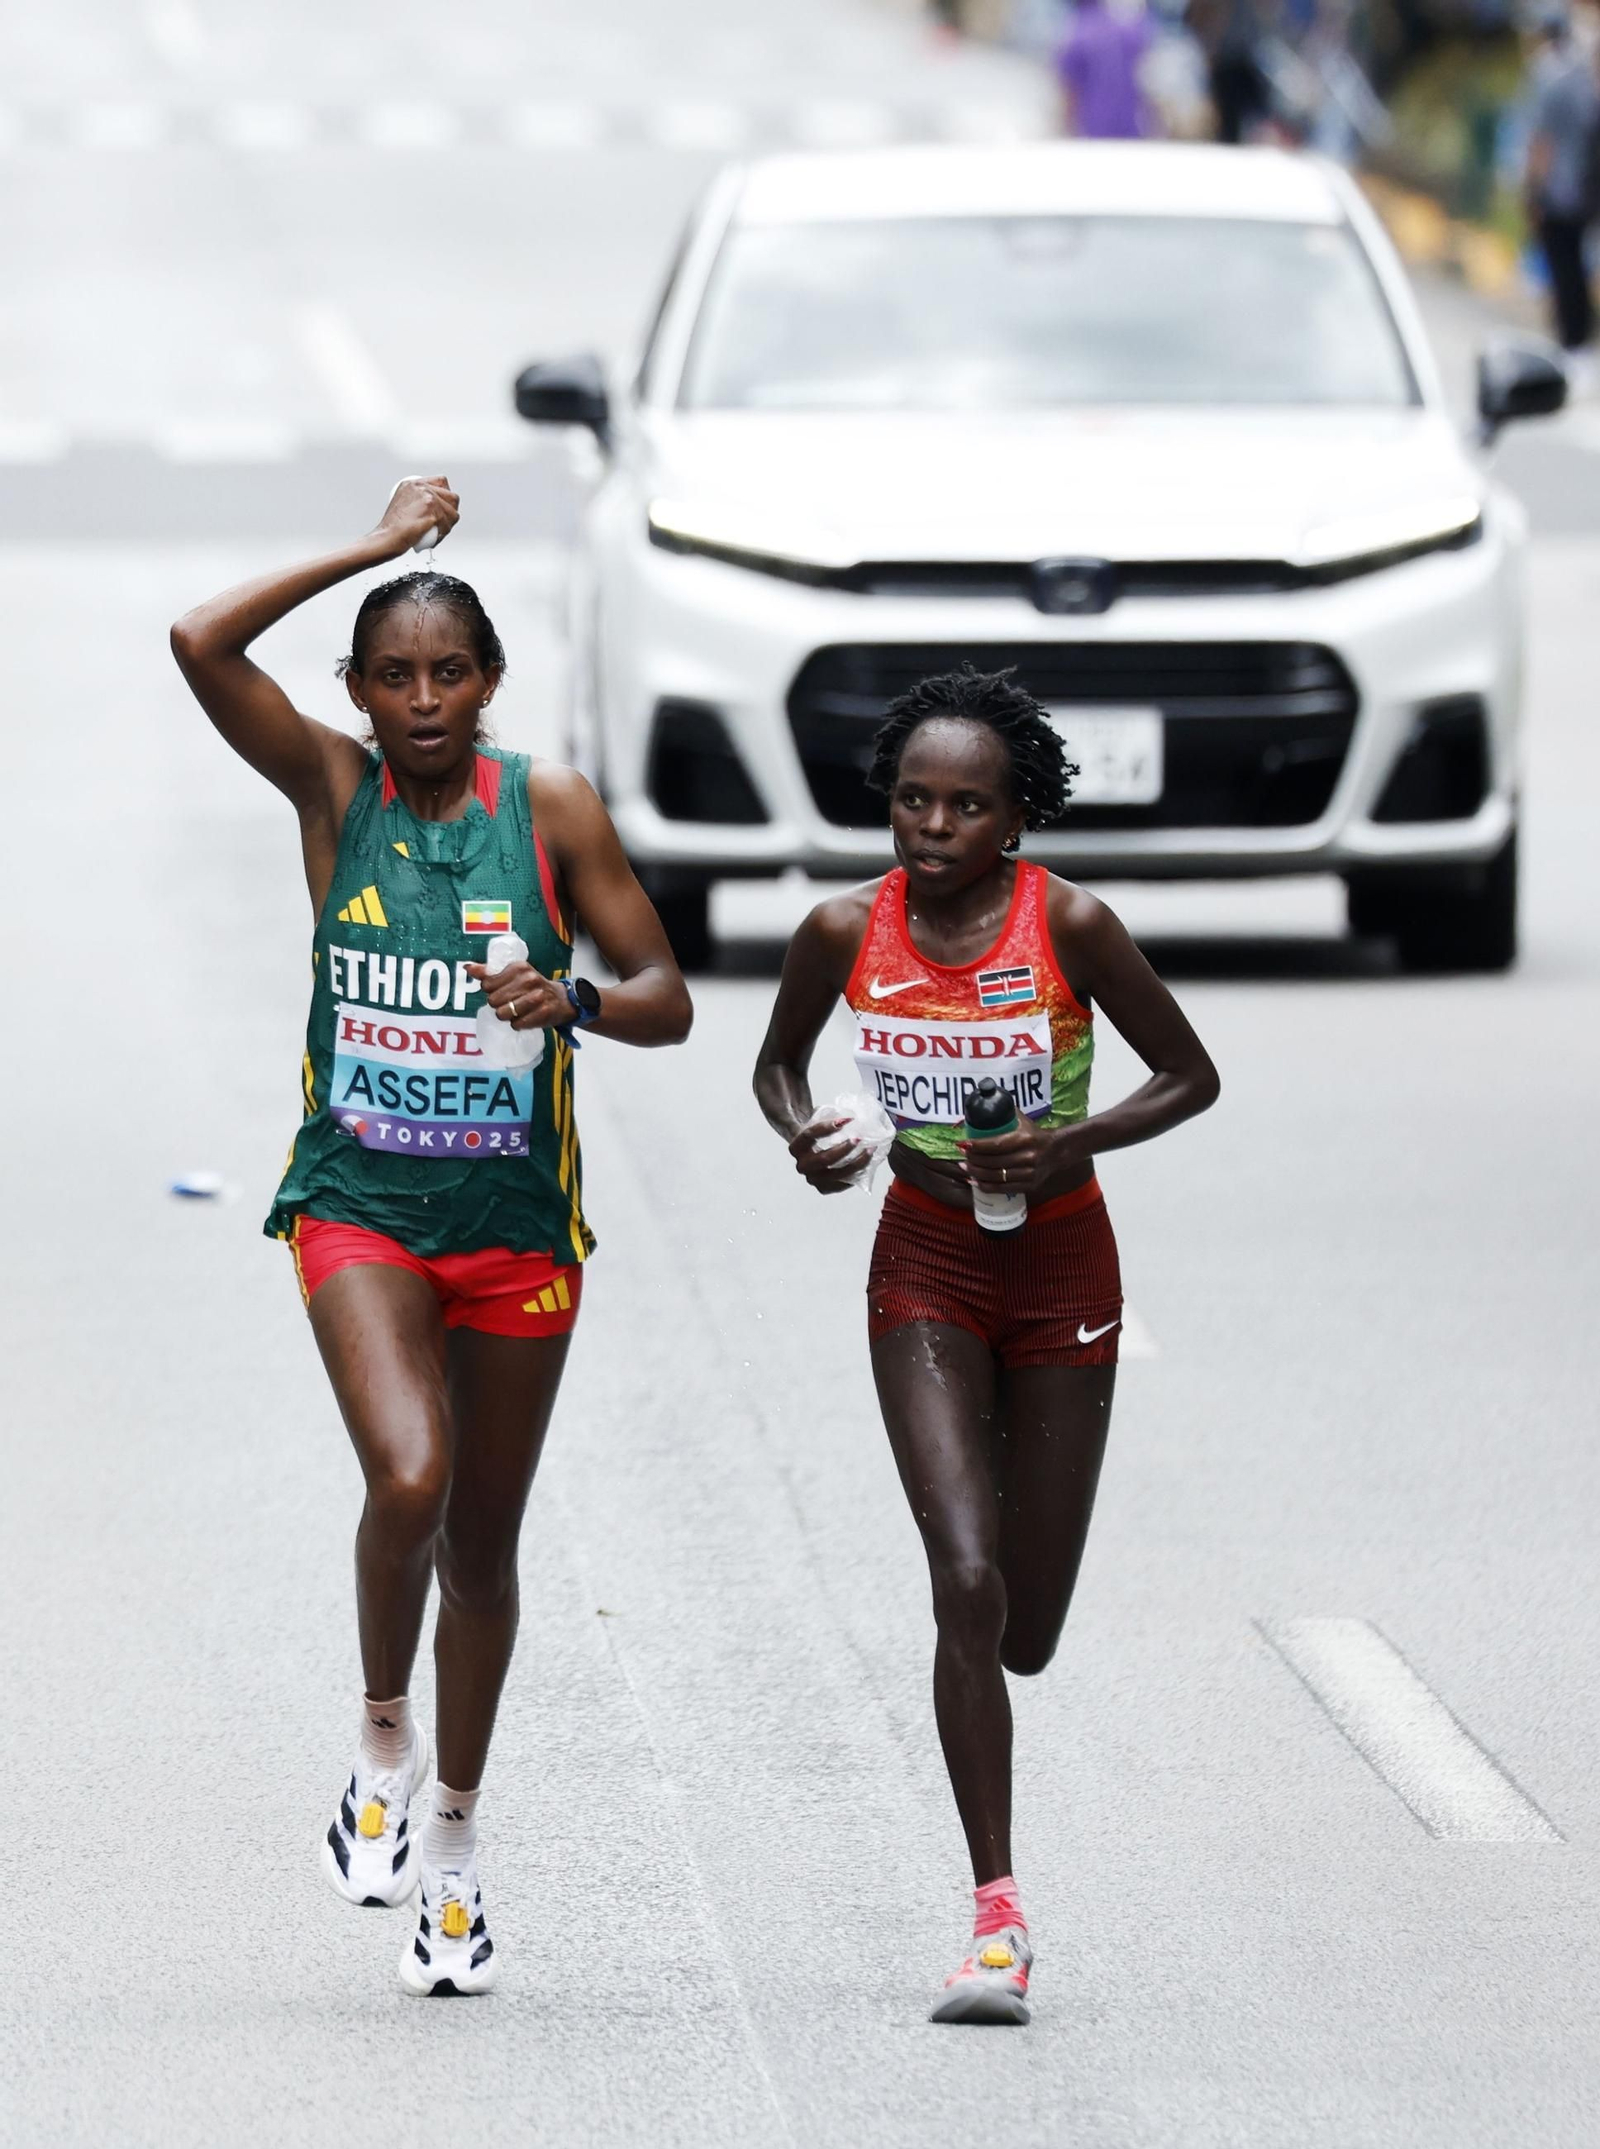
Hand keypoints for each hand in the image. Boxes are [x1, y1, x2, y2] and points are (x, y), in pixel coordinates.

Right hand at [374, 475, 458, 558]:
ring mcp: (428, 498)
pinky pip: (447, 524)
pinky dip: (444, 533)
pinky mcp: (432, 512)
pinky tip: (436, 538)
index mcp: (413, 483)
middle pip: (452, 496)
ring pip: (453, 512)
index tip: (444, 507)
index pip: (441, 481)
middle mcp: (421, 487)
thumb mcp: (402, 504)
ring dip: (449, 524)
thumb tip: (432, 506)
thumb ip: (416, 500)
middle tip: (445, 522)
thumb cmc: (392, 528)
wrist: (387, 537)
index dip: (446, 495)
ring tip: (439, 531)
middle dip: (452, 511)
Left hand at [465, 959, 568, 1030]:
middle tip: (509, 1003)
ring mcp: (537, 996)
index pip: (487, 984)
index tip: (501, 991)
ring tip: (516, 1011)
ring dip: (507, 1016)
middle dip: (498, 1005)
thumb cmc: (533, 987)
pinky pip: (516, 1024)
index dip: (490, 991)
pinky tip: (524, 1018)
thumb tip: (467, 967)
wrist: (562, 1000)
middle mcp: (529, 979)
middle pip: (493, 1000)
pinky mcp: (543, 1013)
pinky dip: (518, 1024)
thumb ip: (489, 972)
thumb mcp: (514, 974)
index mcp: (519, 967)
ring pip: (503, 1013)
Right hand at [789, 1115, 869, 1195]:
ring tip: (870, 1150)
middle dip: (844, 1149)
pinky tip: (866, 1164)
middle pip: (824, 1159)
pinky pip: (842, 1184)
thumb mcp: (816, 1122)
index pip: (809, 1136)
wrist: (810, 1152)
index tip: (846, 1120)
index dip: (826, 1128)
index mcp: (796, 1147)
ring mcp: (812, 1179)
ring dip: (856, 1163)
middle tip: (859, 1139)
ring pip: (836, 1174)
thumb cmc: (817, 1135)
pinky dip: (856, 1174)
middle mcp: (801, 1166)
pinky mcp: (823, 1188)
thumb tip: (851, 1115)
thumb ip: (826, 1116)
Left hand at [957, 1121, 1086, 1194]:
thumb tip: (982, 1104)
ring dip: (976, 1173)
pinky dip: (985, 1186)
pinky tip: (975, 1181)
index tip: (962, 1144)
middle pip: (993, 1162)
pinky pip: (1002, 1189)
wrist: (1057, 1151)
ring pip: (995, 1177)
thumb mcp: (1023, 1121)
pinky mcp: (1029, 1186)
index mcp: (1024, 1139)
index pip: (995, 1145)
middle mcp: (1027, 1157)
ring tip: (965, 1167)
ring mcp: (1029, 1174)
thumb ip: (1005, 1114)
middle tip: (962, 1156)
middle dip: (973, 1160)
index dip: (976, 1146)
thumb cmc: (1034, 1134)